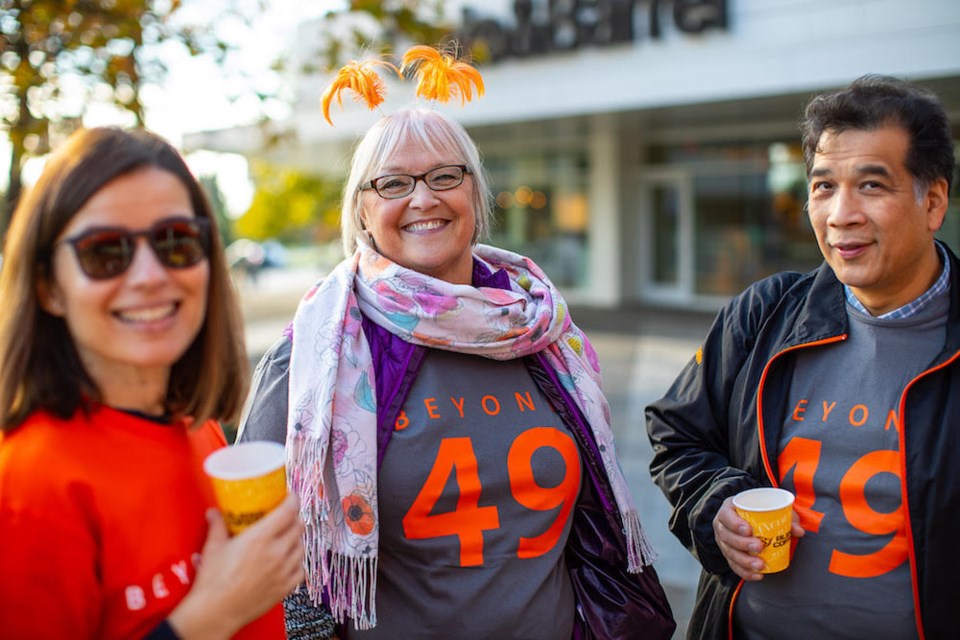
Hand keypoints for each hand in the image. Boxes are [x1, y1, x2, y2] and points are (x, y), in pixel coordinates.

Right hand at [168, 493, 305, 638]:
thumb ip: (217, 526)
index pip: (288, 511)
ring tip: (287, 537)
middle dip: (294, 518)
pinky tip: (289, 560)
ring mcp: (284, 571)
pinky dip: (297, 561)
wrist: (216, 612)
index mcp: (261, 537)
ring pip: (302, 546)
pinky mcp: (285, 587)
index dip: (292, 499)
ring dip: (296, 538)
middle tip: (286, 516)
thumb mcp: (213, 548)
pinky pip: (301, 569)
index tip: (290, 495)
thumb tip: (214, 512)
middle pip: (298, 526)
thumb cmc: (213, 581)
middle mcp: (277, 552)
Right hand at [712, 496, 804, 580]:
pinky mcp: (728, 555)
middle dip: (742, 544)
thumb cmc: (758, 511)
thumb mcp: (772, 508)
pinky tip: (757, 575)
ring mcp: (723, 542)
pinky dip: (745, 572)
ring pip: (729, 553)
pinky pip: (733, 566)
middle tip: (759, 547)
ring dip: (744, 561)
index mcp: (728, 510)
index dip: (734, 523)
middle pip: (727, 536)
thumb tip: (798, 531)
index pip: (726, 515)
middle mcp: (722, 526)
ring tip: (760, 565)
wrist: (747, 518)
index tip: (748, 530)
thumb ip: (786, 517)